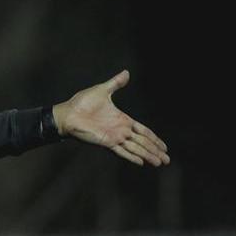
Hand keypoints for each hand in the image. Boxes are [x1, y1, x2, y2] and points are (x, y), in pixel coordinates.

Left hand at [54, 70, 169, 166]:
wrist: (68, 113)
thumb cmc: (82, 102)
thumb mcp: (102, 90)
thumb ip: (116, 83)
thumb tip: (127, 72)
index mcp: (122, 119)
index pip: (143, 131)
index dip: (154, 138)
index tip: (164, 146)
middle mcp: (121, 130)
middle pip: (143, 142)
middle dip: (156, 150)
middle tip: (167, 160)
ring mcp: (114, 137)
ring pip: (136, 148)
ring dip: (148, 155)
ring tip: (159, 163)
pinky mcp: (106, 142)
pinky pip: (122, 151)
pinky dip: (131, 157)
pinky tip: (141, 163)